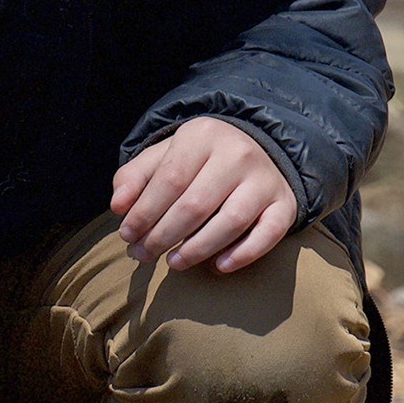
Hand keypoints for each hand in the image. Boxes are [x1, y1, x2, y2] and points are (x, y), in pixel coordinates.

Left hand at [111, 116, 296, 273]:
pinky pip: (269, 234)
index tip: (126, 235)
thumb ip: (134, 177)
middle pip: (195, 205)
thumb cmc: (196, 161)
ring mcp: (265, 179)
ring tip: (172, 263)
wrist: (254, 149)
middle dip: (163, 236)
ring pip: (230, 222)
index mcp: (202, 136)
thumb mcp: (163, 157)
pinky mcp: (285, 204)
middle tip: (142, 255)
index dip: (144, 212)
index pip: (169, 180)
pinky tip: (217, 266)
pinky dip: (243, 254)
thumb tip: (118, 206)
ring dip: (197, 249)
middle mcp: (238, 153)